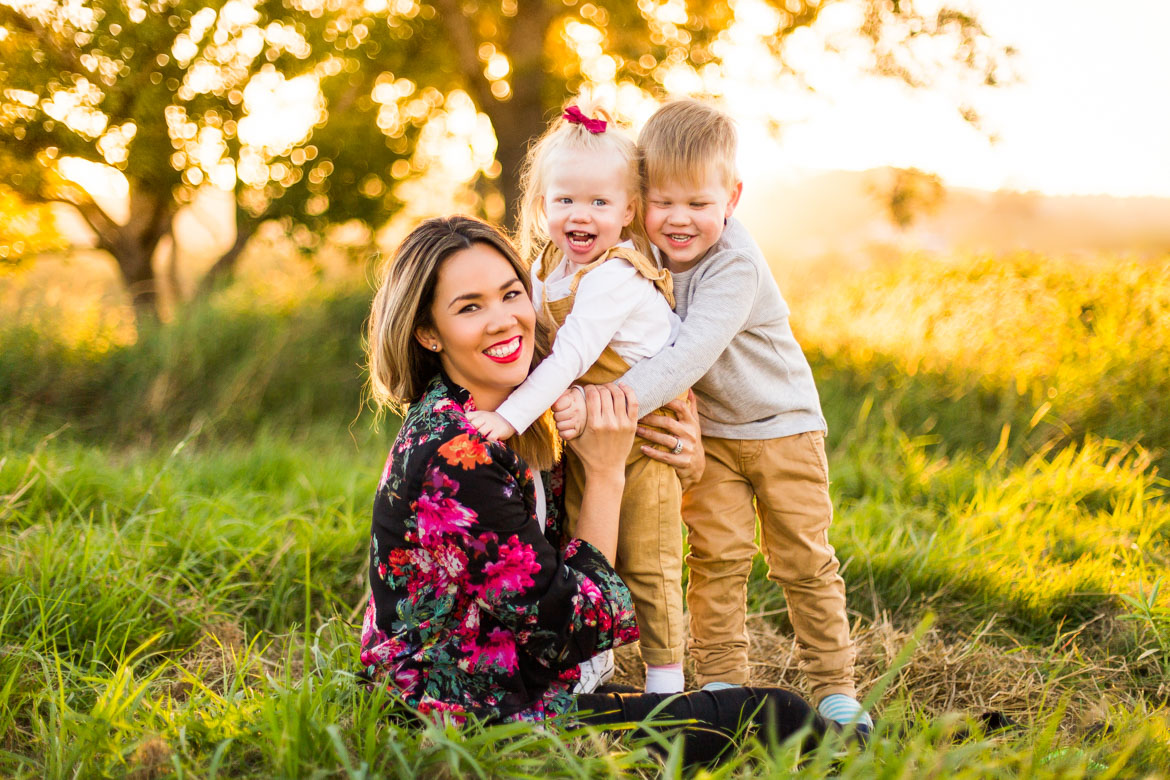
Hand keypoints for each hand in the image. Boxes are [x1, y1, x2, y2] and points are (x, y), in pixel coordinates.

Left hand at [465, 410, 516, 441]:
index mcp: (479, 414)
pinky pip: (491, 438)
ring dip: (479, 438)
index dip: (464, 424)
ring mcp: (492, 424)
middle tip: (470, 439)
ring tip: (478, 442)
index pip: (467, 417)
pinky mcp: (498, 430)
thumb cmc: (491, 421)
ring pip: (481, 432)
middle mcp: (484, 418)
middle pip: (473, 425)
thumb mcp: (482, 417)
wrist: (508, 419)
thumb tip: (461, 430)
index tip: (463, 431)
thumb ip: (472, 420)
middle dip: (471, 432)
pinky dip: (488, 442)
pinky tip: (487, 443)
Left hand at [552, 386, 586, 439]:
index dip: (555, 406)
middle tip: (563, 412)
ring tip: (565, 419)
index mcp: (574, 399)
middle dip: (557, 415)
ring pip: (559, 426)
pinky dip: (563, 432)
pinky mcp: (578, 431)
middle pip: (557, 417)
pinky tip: (567, 427)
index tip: (558, 406)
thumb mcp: (570, 392)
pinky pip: (564, 435)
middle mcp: (578, 410)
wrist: (592, 408)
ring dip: (560, 423)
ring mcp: (579, 422)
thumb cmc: (576, 399)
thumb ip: (560, 393)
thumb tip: (550, 397)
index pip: (556, 406)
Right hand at [567, 384, 636, 561]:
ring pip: (619, 395)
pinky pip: (633, 403)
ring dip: (613, 387)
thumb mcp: (572, 439)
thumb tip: (555, 408)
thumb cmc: (587, 453)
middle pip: (605, 393)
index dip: (589, 387)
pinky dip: (629, 392)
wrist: (606, 469)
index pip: (593, 395)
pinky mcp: (632, 426)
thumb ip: (565, 424)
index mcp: (594, 425)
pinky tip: (622, 387)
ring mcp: (623, 424)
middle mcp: (609, 423)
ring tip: (608, 386)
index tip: (587, 388)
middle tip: (597, 388)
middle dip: (600, 387)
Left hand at [636, 389, 705, 491]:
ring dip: (649, 434)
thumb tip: (688, 388)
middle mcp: (690, 434)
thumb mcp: (694, 424)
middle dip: (651, 419)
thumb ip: (690, 407)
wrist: (697, 467)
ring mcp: (687, 449)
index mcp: (691, 423)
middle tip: (637, 415)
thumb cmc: (691, 440)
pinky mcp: (682, 462)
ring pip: (665, 439)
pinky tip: (642, 448)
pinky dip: (653, 453)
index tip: (653, 397)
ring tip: (636, 429)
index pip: (681, 407)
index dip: (667, 401)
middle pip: (668, 423)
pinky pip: (665, 457)